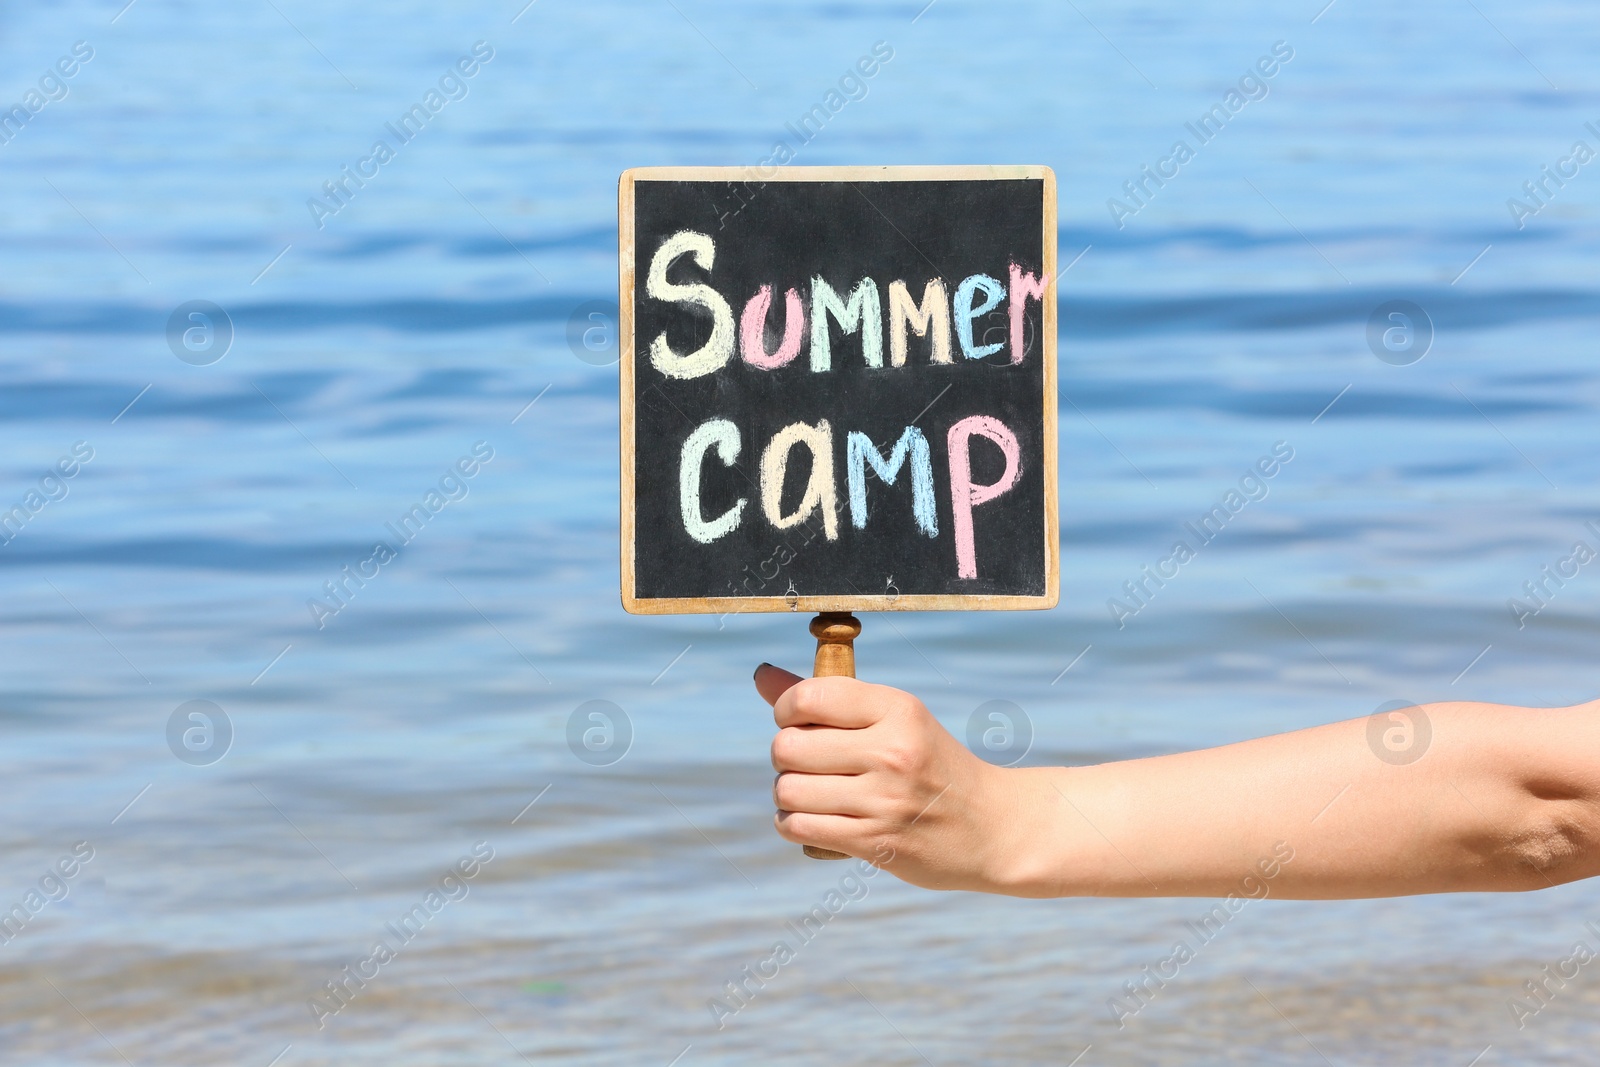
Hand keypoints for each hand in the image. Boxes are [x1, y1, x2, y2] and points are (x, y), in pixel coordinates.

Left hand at [756, 662, 1045, 893]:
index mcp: (897, 709)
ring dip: (787, 794)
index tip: (799, 722)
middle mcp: (891, 751)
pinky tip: (813, 818)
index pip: (807, 697)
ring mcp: (884, 799)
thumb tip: (761, 677)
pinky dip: (792, 823)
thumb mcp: (894, 720)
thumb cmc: (931, 766)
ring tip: (811, 794)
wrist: (992, 827)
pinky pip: (798, 826)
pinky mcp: (876, 842)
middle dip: (786, 757)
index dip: (786, 711)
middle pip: (788, 747)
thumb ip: (827, 698)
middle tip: (809, 764)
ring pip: (787, 790)